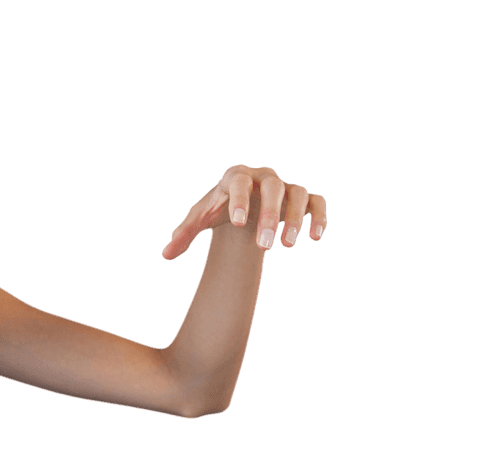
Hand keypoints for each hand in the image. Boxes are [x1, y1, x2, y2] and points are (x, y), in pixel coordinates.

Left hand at [161, 165, 327, 260]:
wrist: (241, 204)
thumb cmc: (219, 208)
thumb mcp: (200, 218)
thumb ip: (184, 234)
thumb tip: (166, 255)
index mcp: (234, 177)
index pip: (238, 182)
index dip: (240, 200)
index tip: (238, 223)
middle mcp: (262, 177)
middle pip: (272, 187)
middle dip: (270, 215)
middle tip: (264, 247)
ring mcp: (284, 186)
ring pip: (297, 193)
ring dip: (294, 218)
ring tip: (287, 246)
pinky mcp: (301, 198)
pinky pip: (316, 201)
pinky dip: (319, 216)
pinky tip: (315, 237)